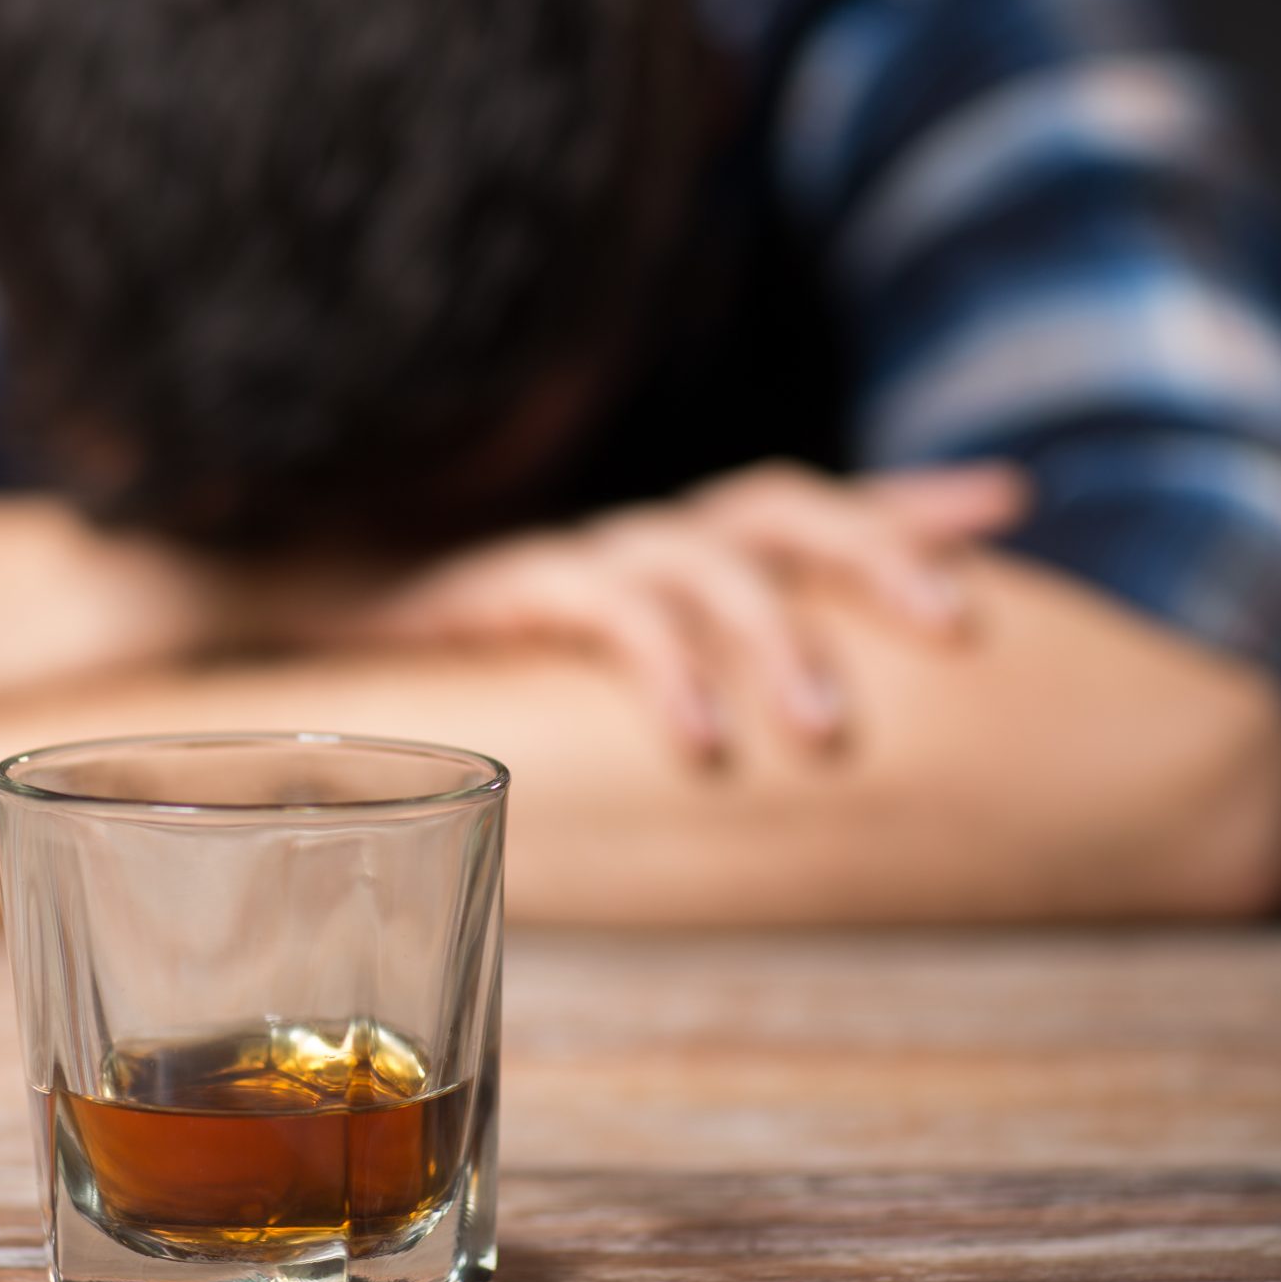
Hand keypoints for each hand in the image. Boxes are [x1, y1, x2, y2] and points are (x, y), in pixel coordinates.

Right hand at [277, 460, 1028, 760]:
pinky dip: (661, 663)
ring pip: (693, 556)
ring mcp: (555, 562)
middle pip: (770, 509)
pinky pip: (593, 605)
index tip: (1008, 502)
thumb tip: (799, 778)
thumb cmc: (444, 713)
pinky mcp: (485, 595)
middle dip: (873, 554)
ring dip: (773, 636)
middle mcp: (620, 545)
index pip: (799, 511)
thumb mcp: (580, 713)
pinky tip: (703, 740)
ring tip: (825, 732)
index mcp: (660, 563)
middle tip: (958, 630)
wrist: (271, 671)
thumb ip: (672, 716)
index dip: (899, 503)